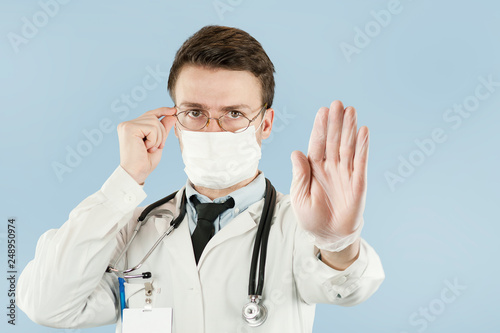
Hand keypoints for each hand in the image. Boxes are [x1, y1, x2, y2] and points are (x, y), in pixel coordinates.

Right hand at [117, 107, 176, 184]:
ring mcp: (127, 125)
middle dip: (160, 134)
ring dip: (157, 138)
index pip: (150, 114)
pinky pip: (152, 128)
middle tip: (153, 148)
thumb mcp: (158, 143)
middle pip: (154, 118)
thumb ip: (163, 129)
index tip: (173, 110)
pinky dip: (154, 140)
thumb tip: (171, 116)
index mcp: (132, 127)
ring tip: (149, 148)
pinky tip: (145, 147)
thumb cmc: (145, 162)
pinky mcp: (129, 128)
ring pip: (155, 122)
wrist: (136, 173)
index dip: (162, 111)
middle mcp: (127, 124)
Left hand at [290, 100, 368, 250]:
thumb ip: (300, 175)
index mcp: (313, 168)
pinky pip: (361, 161)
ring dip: (349, 128)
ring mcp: (345, 172)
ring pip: (347, 146)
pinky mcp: (358, 181)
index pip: (317, 143)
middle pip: (333, 140)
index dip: (320, 128)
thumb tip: (296, 152)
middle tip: (338, 104)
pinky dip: (362, 146)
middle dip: (335, 122)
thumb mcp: (300, 197)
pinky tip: (363, 131)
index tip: (323, 111)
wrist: (329, 235)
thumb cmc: (311, 217)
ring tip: (351, 111)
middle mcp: (330, 166)